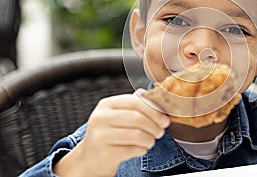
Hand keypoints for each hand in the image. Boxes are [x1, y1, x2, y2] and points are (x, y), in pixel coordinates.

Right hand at [53, 89, 169, 176]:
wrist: (90, 158)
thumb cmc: (110, 134)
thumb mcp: (118, 116)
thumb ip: (135, 106)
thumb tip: (158, 98)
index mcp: (106, 104)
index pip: (135, 102)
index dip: (154, 110)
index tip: (165, 119)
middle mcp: (100, 118)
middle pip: (137, 118)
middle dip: (154, 126)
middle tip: (160, 132)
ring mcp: (100, 136)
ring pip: (137, 135)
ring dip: (150, 139)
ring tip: (150, 141)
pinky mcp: (104, 153)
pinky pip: (133, 150)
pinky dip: (142, 150)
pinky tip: (141, 149)